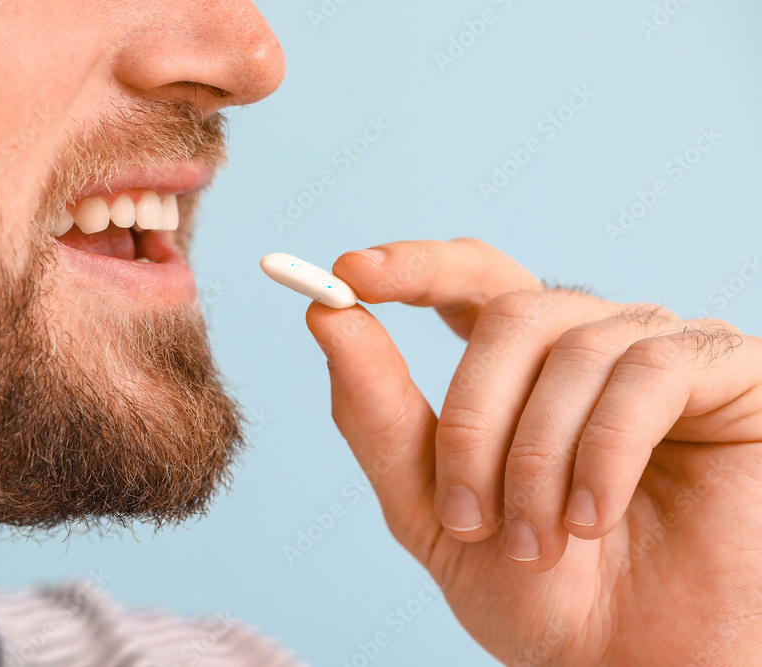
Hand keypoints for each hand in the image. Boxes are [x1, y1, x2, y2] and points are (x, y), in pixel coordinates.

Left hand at [305, 239, 761, 665]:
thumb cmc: (539, 593)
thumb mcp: (432, 507)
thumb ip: (376, 413)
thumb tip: (326, 315)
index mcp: (523, 366)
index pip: (470, 279)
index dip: (415, 266)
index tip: (350, 271)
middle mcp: (591, 342)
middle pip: (508, 315)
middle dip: (473, 419)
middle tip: (468, 516)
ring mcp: (659, 351)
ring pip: (570, 347)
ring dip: (535, 458)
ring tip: (539, 542)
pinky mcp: (725, 372)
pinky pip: (646, 373)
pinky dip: (604, 453)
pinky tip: (594, 519)